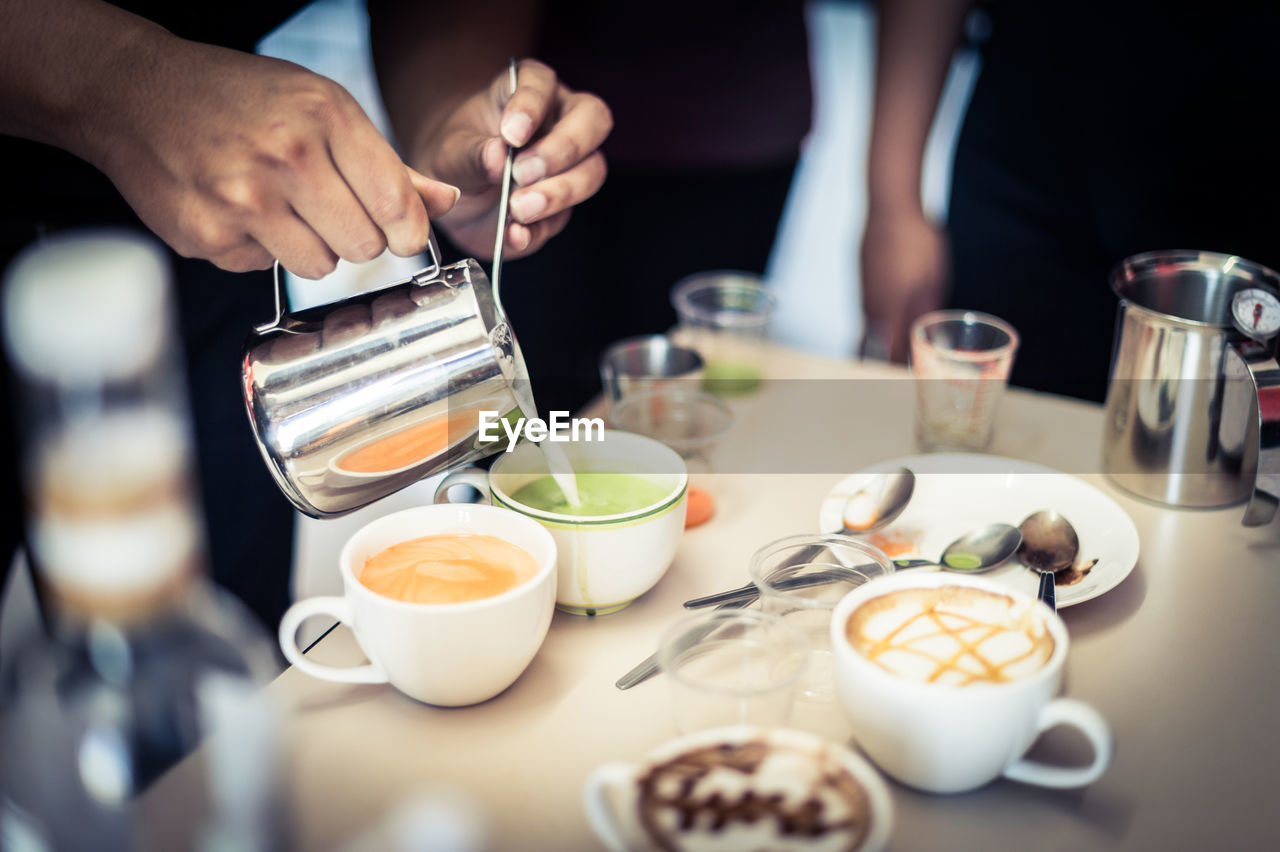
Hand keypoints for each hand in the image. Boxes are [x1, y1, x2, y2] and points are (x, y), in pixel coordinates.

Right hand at [92, 39, 458, 278]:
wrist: (134, 93)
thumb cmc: (240, 100)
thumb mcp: (322, 107)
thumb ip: (388, 164)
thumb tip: (446, 201)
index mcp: (327, 116)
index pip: (399, 206)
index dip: (407, 230)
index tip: (400, 232)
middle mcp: (287, 157)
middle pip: (365, 246)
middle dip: (355, 236)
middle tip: (324, 208)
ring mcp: (245, 200)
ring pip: (320, 267)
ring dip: (310, 247)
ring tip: (280, 207)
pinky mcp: (210, 236)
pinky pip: (265, 269)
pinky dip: (259, 249)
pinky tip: (238, 211)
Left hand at [414, 59, 611, 259]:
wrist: (453, 196)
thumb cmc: (456, 155)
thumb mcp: (452, 149)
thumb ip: (473, 151)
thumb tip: (497, 156)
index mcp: (531, 91)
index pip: (544, 84)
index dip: (532, 106)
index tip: (510, 134)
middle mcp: (561, 122)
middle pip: (593, 121)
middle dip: (563, 149)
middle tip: (522, 173)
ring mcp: (570, 166)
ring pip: (592, 171)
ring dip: (559, 192)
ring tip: (518, 208)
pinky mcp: (562, 206)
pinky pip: (563, 217)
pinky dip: (540, 229)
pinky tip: (515, 234)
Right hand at [859, 208, 948, 362]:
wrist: (890, 207)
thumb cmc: (917, 242)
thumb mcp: (934, 280)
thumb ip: (928, 312)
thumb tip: (933, 339)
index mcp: (890, 311)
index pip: (888, 354)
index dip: (895, 372)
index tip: (904, 384)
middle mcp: (870, 307)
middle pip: (872, 346)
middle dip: (883, 363)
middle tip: (893, 377)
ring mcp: (862, 293)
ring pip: (869, 327)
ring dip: (879, 342)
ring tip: (890, 355)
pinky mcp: (861, 280)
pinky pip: (867, 310)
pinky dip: (876, 321)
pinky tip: (887, 320)